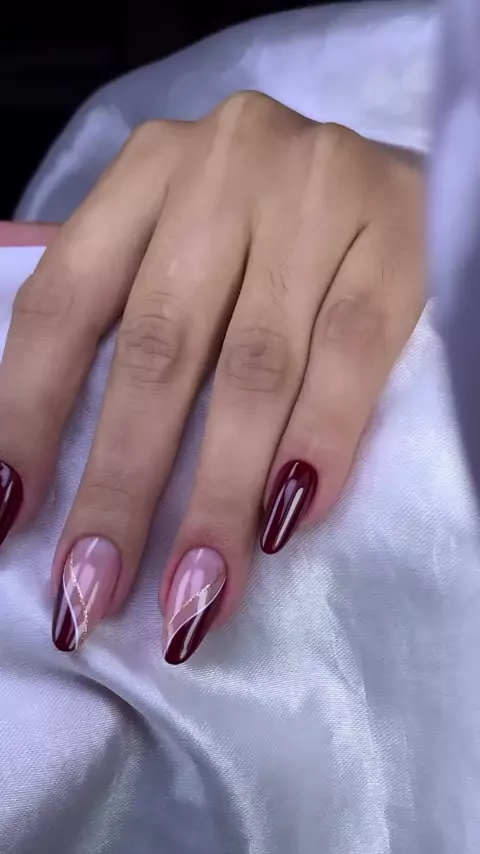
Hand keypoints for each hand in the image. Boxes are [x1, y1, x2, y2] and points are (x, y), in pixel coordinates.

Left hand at [0, 93, 422, 662]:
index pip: (65, 302)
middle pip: (159, 349)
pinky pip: (350, 353)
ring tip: (195, 591)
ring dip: (218, 494)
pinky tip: (287, 520)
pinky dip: (317, 442)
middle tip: (94, 592)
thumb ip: (128, 326)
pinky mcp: (399, 233)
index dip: (26, 416)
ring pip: (254, 368)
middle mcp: (224, 168)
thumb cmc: (269, 228)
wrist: (393, 181)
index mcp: (146, 173)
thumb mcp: (183, 250)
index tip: (10, 519)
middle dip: (122, 485)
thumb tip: (43, 472)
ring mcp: (316, 194)